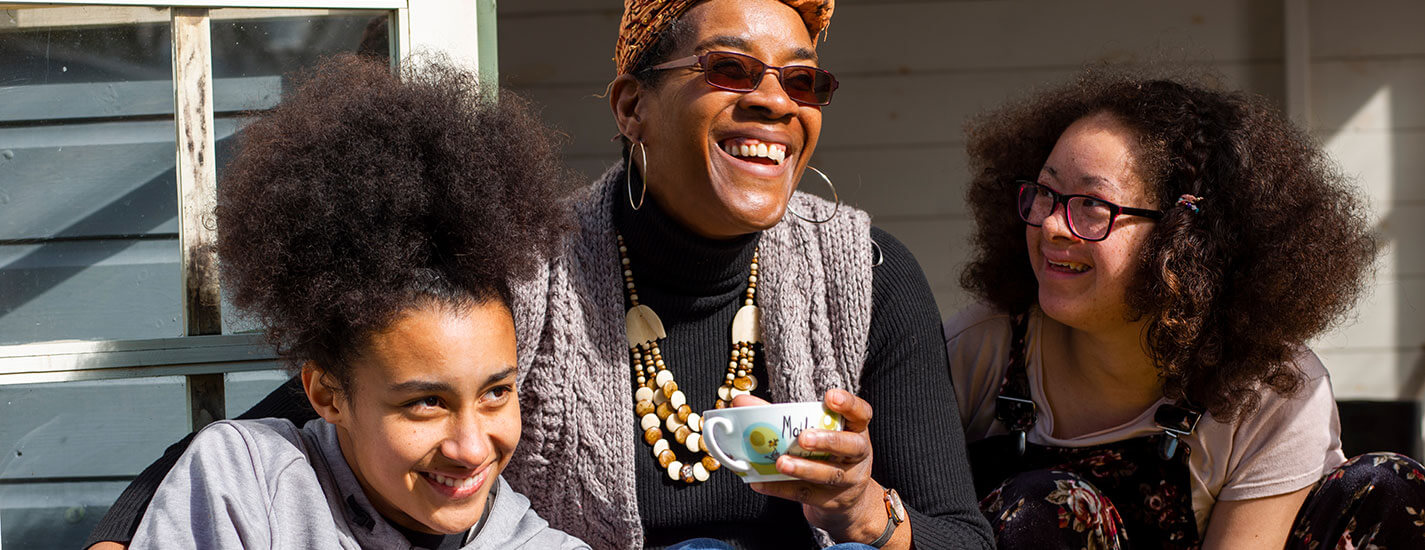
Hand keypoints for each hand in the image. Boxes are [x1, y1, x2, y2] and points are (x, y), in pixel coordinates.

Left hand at [735, 389, 903, 545]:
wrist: (847, 503)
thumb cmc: (826, 455)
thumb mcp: (819, 434)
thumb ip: (784, 417)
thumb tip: (741, 401)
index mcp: (856, 430)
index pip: (862, 413)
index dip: (849, 404)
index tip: (830, 396)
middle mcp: (857, 454)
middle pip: (850, 446)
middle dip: (826, 441)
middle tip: (803, 438)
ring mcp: (847, 480)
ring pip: (828, 474)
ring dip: (802, 468)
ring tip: (780, 463)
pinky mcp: (830, 501)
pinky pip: (805, 494)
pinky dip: (780, 488)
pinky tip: (760, 482)